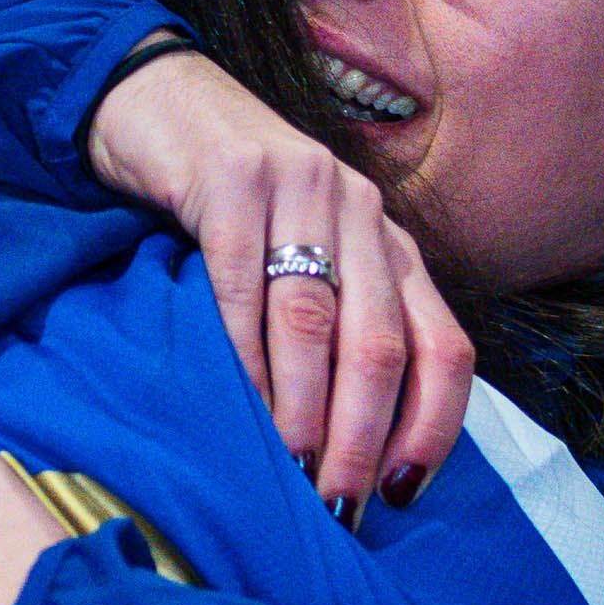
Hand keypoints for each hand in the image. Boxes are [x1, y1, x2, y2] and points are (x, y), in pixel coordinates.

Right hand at [87, 49, 471, 519]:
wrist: (158, 101)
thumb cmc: (232, 206)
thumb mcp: (304, 262)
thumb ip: (337, 331)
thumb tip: (350, 452)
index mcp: (392, 244)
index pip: (445, 346)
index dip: (434, 426)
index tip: (400, 493)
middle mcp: (362, 211)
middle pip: (382, 345)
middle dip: (363, 437)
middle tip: (335, 503)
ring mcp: (300, 187)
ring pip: (315, 320)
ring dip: (302, 408)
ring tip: (289, 470)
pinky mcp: (233, 178)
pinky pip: (242, 283)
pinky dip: (243, 354)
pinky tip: (239, 405)